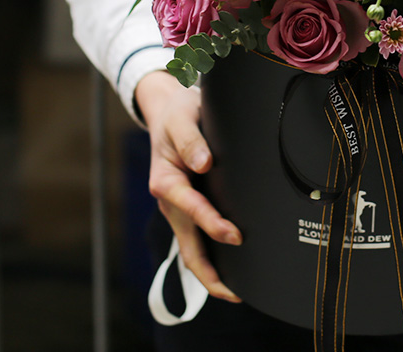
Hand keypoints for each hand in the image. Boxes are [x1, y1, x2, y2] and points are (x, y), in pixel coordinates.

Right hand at [136, 70, 242, 301]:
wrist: (168, 111)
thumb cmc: (178, 114)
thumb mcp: (183, 118)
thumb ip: (192, 139)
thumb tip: (204, 163)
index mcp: (166, 181)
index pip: (191, 209)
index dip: (213, 224)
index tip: (235, 236)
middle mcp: (170, 200)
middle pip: (187, 244)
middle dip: (209, 271)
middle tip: (236, 290)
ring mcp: (177, 207)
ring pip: (190, 248)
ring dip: (209, 271)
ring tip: (235, 291)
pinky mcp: (186, 207)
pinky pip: (195, 238)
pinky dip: (209, 256)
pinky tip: (229, 267)